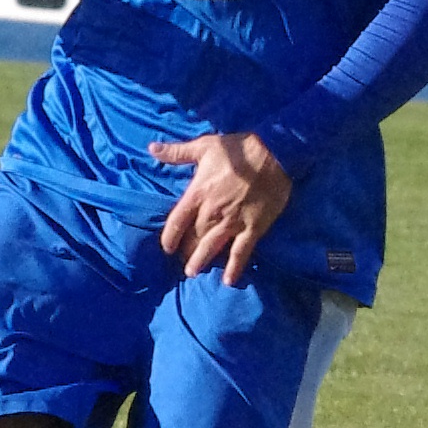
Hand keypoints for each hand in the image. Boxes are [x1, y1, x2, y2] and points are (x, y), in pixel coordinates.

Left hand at [149, 131, 291, 285]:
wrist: (275, 153)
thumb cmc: (239, 148)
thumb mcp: (204, 146)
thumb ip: (177, 152)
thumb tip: (152, 148)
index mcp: (198, 193)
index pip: (176, 221)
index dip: (169, 237)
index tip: (167, 247)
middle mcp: (212, 211)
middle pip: (193, 237)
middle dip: (186, 250)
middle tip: (182, 261)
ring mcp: (233, 221)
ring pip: (212, 247)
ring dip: (201, 261)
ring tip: (193, 272)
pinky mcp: (253, 227)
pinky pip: (241, 252)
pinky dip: (235, 267)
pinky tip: (229, 280)